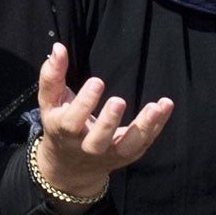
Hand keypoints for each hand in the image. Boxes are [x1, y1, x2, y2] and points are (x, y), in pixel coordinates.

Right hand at [34, 42, 172, 203]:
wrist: (70, 166)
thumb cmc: (59, 123)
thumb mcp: (49, 102)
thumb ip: (51, 75)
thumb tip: (59, 48)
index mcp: (65, 132)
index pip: (72, 121)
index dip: (84, 103)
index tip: (97, 82)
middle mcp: (86, 148)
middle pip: (98, 140)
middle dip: (109, 122)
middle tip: (119, 101)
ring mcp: (109, 155)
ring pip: (126, 147)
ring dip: (142, 128)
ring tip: (155, 108)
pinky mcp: (126, 155)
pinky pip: (144, 142)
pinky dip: (157, 125)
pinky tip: (165, 105)